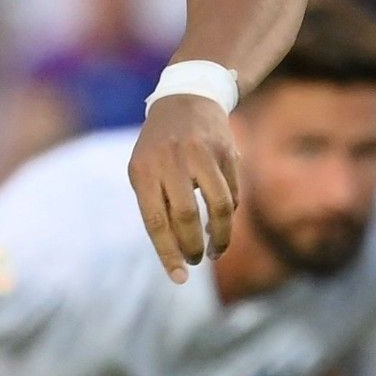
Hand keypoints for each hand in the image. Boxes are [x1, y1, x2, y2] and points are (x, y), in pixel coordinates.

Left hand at [124, 94, 243, 279]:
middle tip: (196, 260)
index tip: (180, 278)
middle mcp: (171, 160)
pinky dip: (229, 214)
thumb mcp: (144, 170)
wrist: (186, 97)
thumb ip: (155, 207)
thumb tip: (176, 252)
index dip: (168, 253)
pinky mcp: (226, 150)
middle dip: (193, 246)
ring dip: (221, 236)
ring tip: (215, 250)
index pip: (155, 221)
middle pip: (186, 216)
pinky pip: (232, 192)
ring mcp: (201, 153)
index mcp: (143, 170)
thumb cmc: (159, 147)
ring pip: (219, 206)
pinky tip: (221, 222)